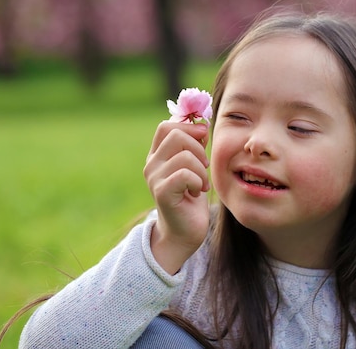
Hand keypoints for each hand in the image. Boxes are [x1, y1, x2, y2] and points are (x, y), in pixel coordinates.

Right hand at [143, 121, 209, 273]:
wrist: (185, 231)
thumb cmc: (192, 196)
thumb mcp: (195, 166)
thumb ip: (195, 145)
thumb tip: (202, 124)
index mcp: (158, 154)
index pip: (167, 126)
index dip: (189, 128)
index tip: (203, 141)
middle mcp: (151, 164)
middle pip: (177, 135)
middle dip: (199, 149)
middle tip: (204, 167)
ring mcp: (154, 178)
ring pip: (185, 156)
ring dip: (201, 170)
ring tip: (200, 184)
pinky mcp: (161, 192)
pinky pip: (185, 174)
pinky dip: (198, 182)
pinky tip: (197, 192)